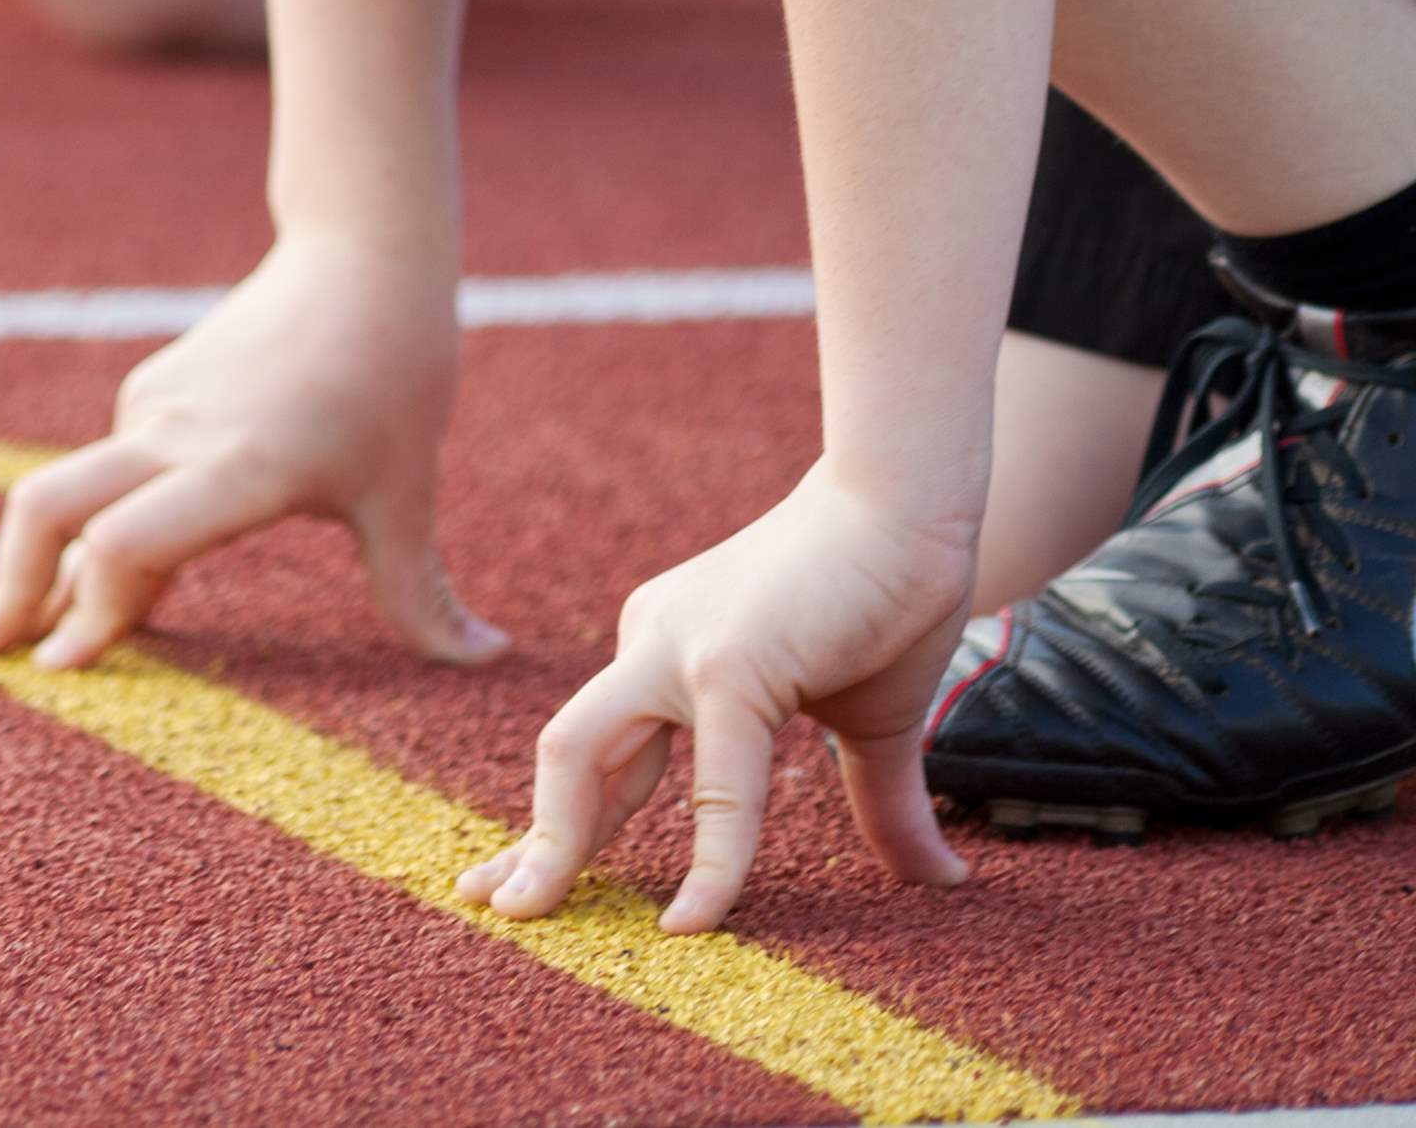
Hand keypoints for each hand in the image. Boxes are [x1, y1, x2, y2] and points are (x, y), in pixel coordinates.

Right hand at [0, 232, 499, 670]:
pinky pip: (109, 471)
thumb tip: (485, 660)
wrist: (360, 263)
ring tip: (36, 628)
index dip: (89, 610)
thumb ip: (421, 591)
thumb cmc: (395, 379)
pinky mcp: (153, 391)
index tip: (66, 670)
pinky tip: (107, 569)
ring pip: (72, 493)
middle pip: (49, 507)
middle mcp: (176, 433)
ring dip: (49, 563)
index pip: (125, 545)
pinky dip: (95, 528)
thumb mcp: (407, 494)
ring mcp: (155, 407)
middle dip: (14, 584)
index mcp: (237, 467)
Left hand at [461, 470, 975, 932]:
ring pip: (586, 756)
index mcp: (664, 652)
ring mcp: (676, 650)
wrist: (915, 507)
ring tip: (529, 913)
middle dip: (531, 838)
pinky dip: (708, 859)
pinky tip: (692, 919)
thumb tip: (937, 881)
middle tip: (490, 907)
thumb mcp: (873, 723)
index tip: (526, 877)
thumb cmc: (893, 601)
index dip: (568, 822)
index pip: (603, 755)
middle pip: (568, 757)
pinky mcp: (727, 664)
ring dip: (556, 842)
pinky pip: (714, 784)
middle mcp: (650, 645)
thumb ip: (877, 802)